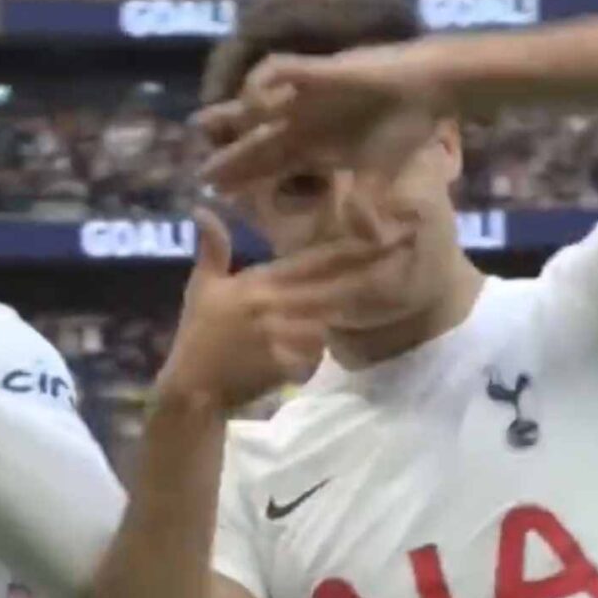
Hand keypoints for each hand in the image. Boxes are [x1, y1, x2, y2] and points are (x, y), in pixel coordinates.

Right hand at [157, 209, 398, 411]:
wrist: (193, 387)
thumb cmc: (197, 335)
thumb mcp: (201, 287)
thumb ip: (212, 249)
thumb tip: (203, 210)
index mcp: (258, 283)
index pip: (310, 261)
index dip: (346, 247)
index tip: (379, 233)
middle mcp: (274, 304)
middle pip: (331, 286)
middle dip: (366, 272)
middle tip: (403, 254)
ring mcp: (282, 335)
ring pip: (330, 318)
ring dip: (352, 309)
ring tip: (390, 292)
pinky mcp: (286, 364)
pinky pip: (318, 353)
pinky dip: (326, 348)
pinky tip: (342, 342)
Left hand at [195, 46, 445, 197]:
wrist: (430, 88)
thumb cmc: (406, 128)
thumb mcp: (379, 175)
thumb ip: (364, 204)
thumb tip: (367, 239)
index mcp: (313, 145)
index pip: (268, 164)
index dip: (244, 178)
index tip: (216, 193)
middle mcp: (302, 120)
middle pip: (253, 138)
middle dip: (228, 154)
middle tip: (200, 173)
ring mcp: (305, 95)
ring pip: (255, 103)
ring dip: (230, 116)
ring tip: (203, 127)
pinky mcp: (315, 71)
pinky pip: (276, 71)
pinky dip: (262, 85)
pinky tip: (255, 106)